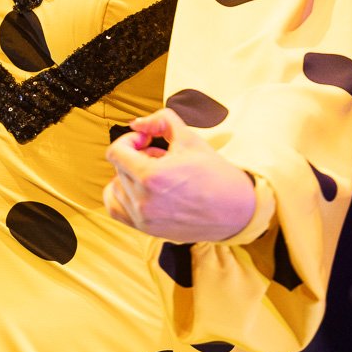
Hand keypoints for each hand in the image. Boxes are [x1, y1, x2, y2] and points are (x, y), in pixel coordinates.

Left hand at [103, 107, 255, 242]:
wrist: (235, 210)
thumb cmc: (214, 174)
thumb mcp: (189, 137)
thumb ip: (160, 121)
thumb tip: (138, 123)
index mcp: (152, 177)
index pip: (116, 152)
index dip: (130, 139)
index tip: (147, 140)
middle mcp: (143, 201)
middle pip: (118, 168)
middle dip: (135, 156)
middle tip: (160, 156)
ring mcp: (144, 219)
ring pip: (116, 187)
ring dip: (129, 176)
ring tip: (154, 175)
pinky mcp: (148, 230)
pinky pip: (116, 210)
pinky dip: (121, 196)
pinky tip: (139, 189)